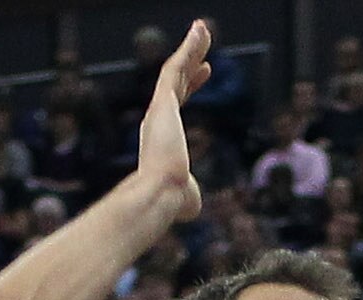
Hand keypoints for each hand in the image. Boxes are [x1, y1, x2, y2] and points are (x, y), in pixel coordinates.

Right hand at [135, 20, 212, 216]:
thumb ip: (188, 194)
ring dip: (191, 48)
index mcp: (162, 136)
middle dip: (191, 60)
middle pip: (178, 81)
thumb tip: (191, 207)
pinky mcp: (162, 102)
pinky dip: (188, 48)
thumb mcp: (185, 198)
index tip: (205, 71)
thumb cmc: (171, 202)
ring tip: (203, 28)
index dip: (192, 85)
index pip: (179, 103)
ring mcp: (159, 108)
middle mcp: (157, 119)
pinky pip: (176, 67)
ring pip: (177, 69)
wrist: (159, 196)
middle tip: (203, 43)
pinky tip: (200, 32)